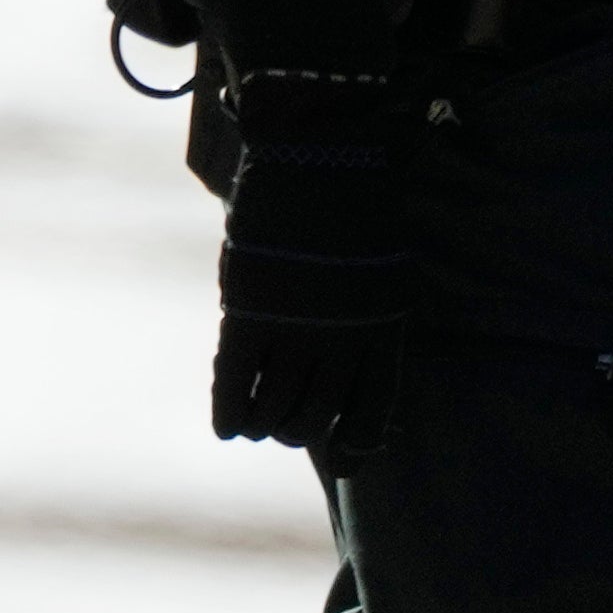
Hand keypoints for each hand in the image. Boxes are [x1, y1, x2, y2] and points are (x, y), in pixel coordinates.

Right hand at [211, 61, 419, 455]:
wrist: (323, 158)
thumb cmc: (357, 207)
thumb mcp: (382, 267)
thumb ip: (367, 315)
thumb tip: (352, 361)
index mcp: (385, 326)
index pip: (373, 407)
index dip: (357, 439)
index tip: (348, 454)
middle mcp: (343, 338)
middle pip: (318, 415)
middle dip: (301, 430)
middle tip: (288, 428)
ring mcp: (294, 329)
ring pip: (277, 409)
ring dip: (267, 424)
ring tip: (260, 425)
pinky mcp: (248, 314)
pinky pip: (235, 383)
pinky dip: (230, 410)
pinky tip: (228, 426)